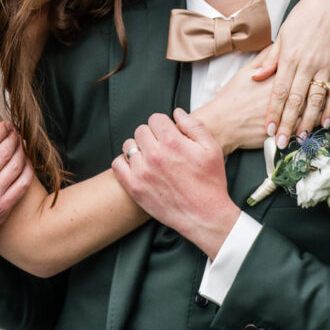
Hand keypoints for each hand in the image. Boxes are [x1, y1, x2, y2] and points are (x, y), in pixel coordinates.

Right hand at [0, 120, 33, 265]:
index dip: (0, 130)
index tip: (6, 125)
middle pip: (3, 151)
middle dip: (13, 137)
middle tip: (16, 131)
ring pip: (15, 165)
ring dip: (22, 150)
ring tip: (21, 143)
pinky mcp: (1, 209)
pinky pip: (21, 184)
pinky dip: (27, 170)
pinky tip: (26, 162)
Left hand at [111, 110, 239, 259]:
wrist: (205, 216)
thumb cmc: (210, 182)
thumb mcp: (212, 148)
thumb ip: (194, 125)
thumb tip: (177, 112)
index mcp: (173, 142)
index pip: (155, 118)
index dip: (164, 125)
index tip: (169, 135)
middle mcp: (155, 155)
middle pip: (141, 130)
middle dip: (152, 135)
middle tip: (162, 148)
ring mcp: (142, 172)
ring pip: (129, 145)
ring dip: (138, 148)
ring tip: (151, 158)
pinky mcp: (135, 188)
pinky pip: (117, 165)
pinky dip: (125, 163)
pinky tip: (138, 167)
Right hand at [196, 54, 329, 155]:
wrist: (222, 122)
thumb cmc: (233, 96)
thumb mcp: (247, 71)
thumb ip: (266, 60)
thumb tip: (278, 48)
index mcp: (278, 75)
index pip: (309, 66)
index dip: (328, 63)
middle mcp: (286, 91)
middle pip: (319, 82)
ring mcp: (288, 110)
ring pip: (320, 100)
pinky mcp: (286, 126)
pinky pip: (310, 120)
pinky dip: (326, 114)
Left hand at [250, 0, 329, 147]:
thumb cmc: (302, 18)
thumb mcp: (282, 36)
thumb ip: (270, 59)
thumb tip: (256, 77)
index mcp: (289, 57)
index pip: (279, 90)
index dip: (274, 112)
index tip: (270, 129)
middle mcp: (306, 63)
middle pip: (296, 99)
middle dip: (289, 123)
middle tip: (283, 142)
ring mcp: (325, 64)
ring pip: (316, 98)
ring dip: (310, 120)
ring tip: (303, 137)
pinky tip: (328, 121)